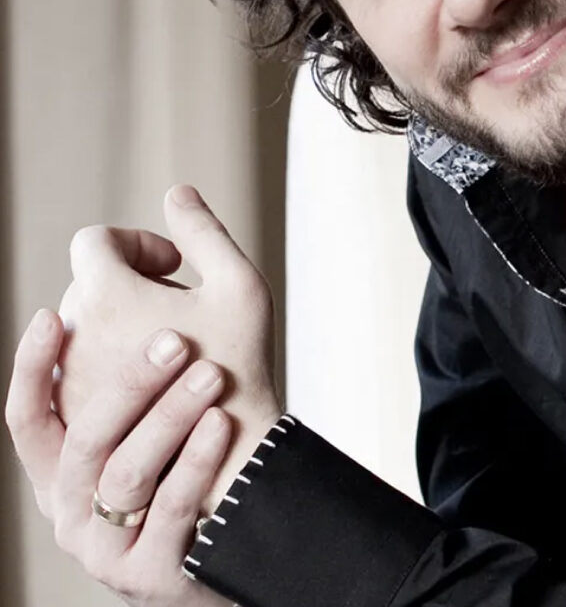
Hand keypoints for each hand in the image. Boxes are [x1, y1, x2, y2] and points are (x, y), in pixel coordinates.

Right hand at [5, 310, 233, 605]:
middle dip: (129, 384)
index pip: (27, 421)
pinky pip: (171, 510)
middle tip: (174, 339)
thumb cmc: (190, 480)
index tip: (50, 315)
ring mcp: (108, 549)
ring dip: (169, 417)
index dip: (31, 370)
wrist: (230, 556)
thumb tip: (150, 298)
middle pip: (86, 440)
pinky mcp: (151, 575)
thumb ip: (137, 388)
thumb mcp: (151, 436)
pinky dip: (195, 462)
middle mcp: (72, 512)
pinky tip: (222, 423)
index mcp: (62, 474)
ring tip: (210, 375)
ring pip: (126, 473)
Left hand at [55, 185, 281, 512]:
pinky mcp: (70, 421)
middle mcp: (73, 337)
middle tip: (184, 303)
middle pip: (86, 283)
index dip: (137, 241)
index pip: (95, 241)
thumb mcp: (239, 283)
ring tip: (170, 346)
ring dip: (116, 324)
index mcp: (108, 295)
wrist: (232, 455)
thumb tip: (177, 192)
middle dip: (131, 281)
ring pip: (79, 330)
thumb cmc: (242, 363)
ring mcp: (67, 383)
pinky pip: (74, 372)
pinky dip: (104, 363)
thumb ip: (203, 229)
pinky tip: (150, 379)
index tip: (175, 263)